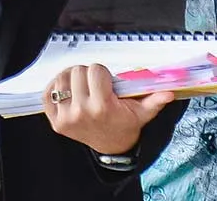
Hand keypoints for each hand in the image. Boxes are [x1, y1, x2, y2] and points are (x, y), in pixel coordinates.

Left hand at [43, 64, 172, 154]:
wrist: (111, 146)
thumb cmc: (126, 124)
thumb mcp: (143, 112)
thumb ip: (155, 100)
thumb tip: (168, 92)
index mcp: (103, 106)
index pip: (94, 70)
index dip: (102, 73)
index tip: (107, 81)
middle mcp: (82, 112)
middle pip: (78, 72)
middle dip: (88, 74)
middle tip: (95, 83)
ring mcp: (66, 117)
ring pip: (62, 79)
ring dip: (72, 78)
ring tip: (82, 86)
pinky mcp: (55, 121)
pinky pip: (48, 93)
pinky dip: (56, 87)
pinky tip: (68, 89)